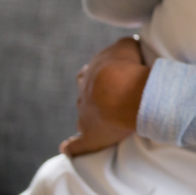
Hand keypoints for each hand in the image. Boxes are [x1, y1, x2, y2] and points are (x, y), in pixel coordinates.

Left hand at [59, 37, 149, 156]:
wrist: (119, 90)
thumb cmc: (125, 67)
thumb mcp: (126, 47)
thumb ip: (124, 47)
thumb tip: (128, 46)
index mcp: (92, 74)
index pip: (88, 75)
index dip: (97, 77)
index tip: (105, 79)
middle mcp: (84, 94)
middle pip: (84, 96)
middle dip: (92, 98)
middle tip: (105, 101)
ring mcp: (85, 116)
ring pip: (82, 118)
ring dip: (88, 119)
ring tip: (100, 123)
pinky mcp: (91, 136)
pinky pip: (79, 144)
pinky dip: (73, 147)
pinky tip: (67, 149)